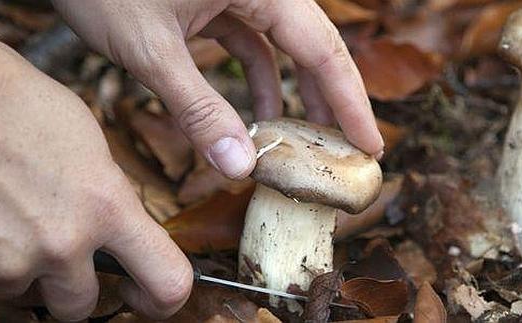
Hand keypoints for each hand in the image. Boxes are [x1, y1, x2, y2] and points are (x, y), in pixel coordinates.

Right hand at [0, 22, 191, 319]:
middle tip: (56, 250)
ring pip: (26, 298)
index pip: (167, 283)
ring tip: (11, 222)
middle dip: (72, 287)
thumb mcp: (94, 151)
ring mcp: (6, 262)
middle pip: (80, 308)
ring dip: (24, 274)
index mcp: (107, 206)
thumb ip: (113, 207)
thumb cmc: (26, 110)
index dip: (163, 299)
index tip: (145, 294)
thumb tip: (123, 246)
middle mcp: (61, 242)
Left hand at [52, 0, 384, 178]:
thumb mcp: (152, 50)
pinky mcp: (213, 2)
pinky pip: (247, 43)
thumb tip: (239, 167)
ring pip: (281, 47)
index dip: (349, 100)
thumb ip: (198, 108)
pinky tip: (253, 117)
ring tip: (296, 142)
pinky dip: (253, 80)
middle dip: (327, 99)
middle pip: (310, 46)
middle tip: (344, 149)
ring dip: (288, 94)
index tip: (370, 143)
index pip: (322, 47)